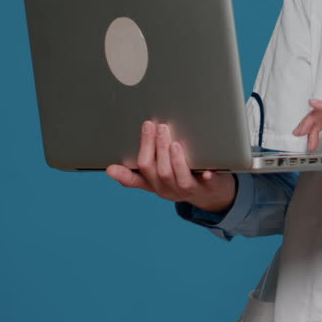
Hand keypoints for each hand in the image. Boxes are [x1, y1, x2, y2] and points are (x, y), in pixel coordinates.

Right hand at [106, 120, 237, 213]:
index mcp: (155, 184)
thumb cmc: (180, 179)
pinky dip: (207, 176)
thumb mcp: (157, 178)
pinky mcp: (209, 188)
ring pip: (178, 177)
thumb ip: (137, 171)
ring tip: (174, 142)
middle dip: (157, 148)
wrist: (211, 194)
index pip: (139, 174)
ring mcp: (188, 190)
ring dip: (174, 159)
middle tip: (159, 127)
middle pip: (158, 171)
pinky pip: (207, 183)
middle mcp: (169, 189)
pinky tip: (207, 170)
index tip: (111, 167)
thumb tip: (110, 168)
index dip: (124, 173)